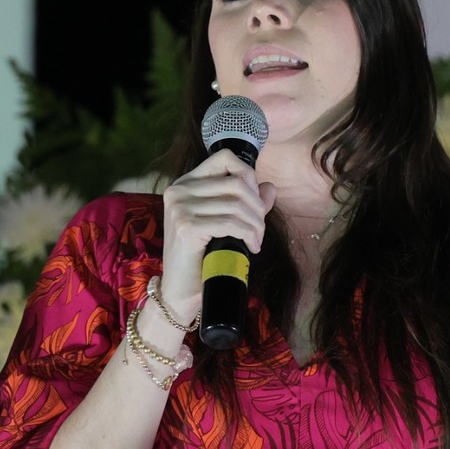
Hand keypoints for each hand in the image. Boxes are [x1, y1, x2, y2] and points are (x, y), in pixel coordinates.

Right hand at [160, 149, 276, 321]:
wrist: (181, 291)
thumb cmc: (203, 257)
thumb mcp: (225, 224)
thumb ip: (246, 203)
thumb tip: (270, 187)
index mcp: (186, 183)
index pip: (224, 158)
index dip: (248, 176)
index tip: (255, 203)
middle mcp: (179, 190)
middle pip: (236, 183)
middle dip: (258, 208)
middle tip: (259, 230)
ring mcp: (180, 208)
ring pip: (237, 204)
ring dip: (256, 225)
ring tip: (256, 241)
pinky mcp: (186, 227)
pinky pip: (231, 223)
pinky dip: (249, 235)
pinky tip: (251, 247)